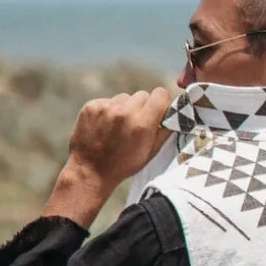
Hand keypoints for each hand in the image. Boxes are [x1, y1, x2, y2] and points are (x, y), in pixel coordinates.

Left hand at [43, 88, 172, 225]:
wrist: (90, 172)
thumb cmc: (123, 165)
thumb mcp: (149, 153)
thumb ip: (164, 131)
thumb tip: (174, 113)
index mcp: (142, 124)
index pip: (160, 94)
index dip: (161, 102)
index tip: (157, 110)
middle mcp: (125, 112)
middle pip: (142, 95)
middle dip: (142, 107)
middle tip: (135, 125)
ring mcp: (106, 108)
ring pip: (124, 97)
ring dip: (124, 109)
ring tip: (117, 129)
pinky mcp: (92, 106)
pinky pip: (108, 101)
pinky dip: (108, 111)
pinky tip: (104, 128)